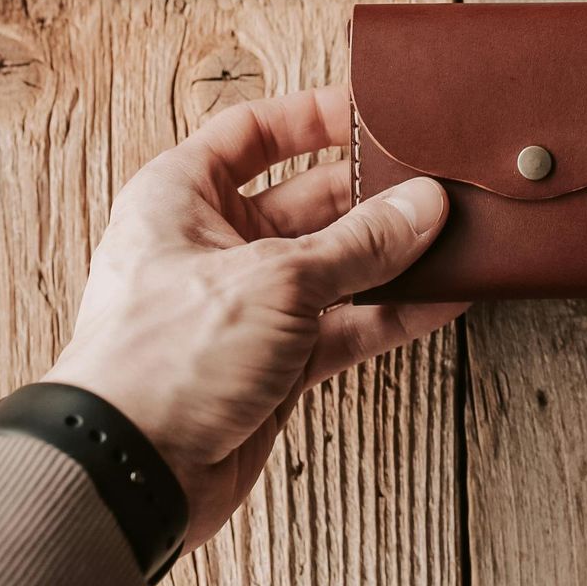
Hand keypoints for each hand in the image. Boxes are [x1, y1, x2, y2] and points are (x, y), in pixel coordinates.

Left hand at [44, 85, 464, 549]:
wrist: (133, 471)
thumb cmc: (165, 357)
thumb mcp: (275, 279)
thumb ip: (359, 244)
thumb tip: (422, 207)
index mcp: (181, 196)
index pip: (252, 133)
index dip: (312, 117)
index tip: (373, 114)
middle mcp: (211, 245)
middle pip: (305, 200)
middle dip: (370, 195)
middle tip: (433, 185)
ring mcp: (246, 307)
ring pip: (333, 267)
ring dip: (390, 256)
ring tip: (453, 236)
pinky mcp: (274, 365)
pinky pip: (343, 325)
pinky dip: (390, 314)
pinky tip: (441, 297)